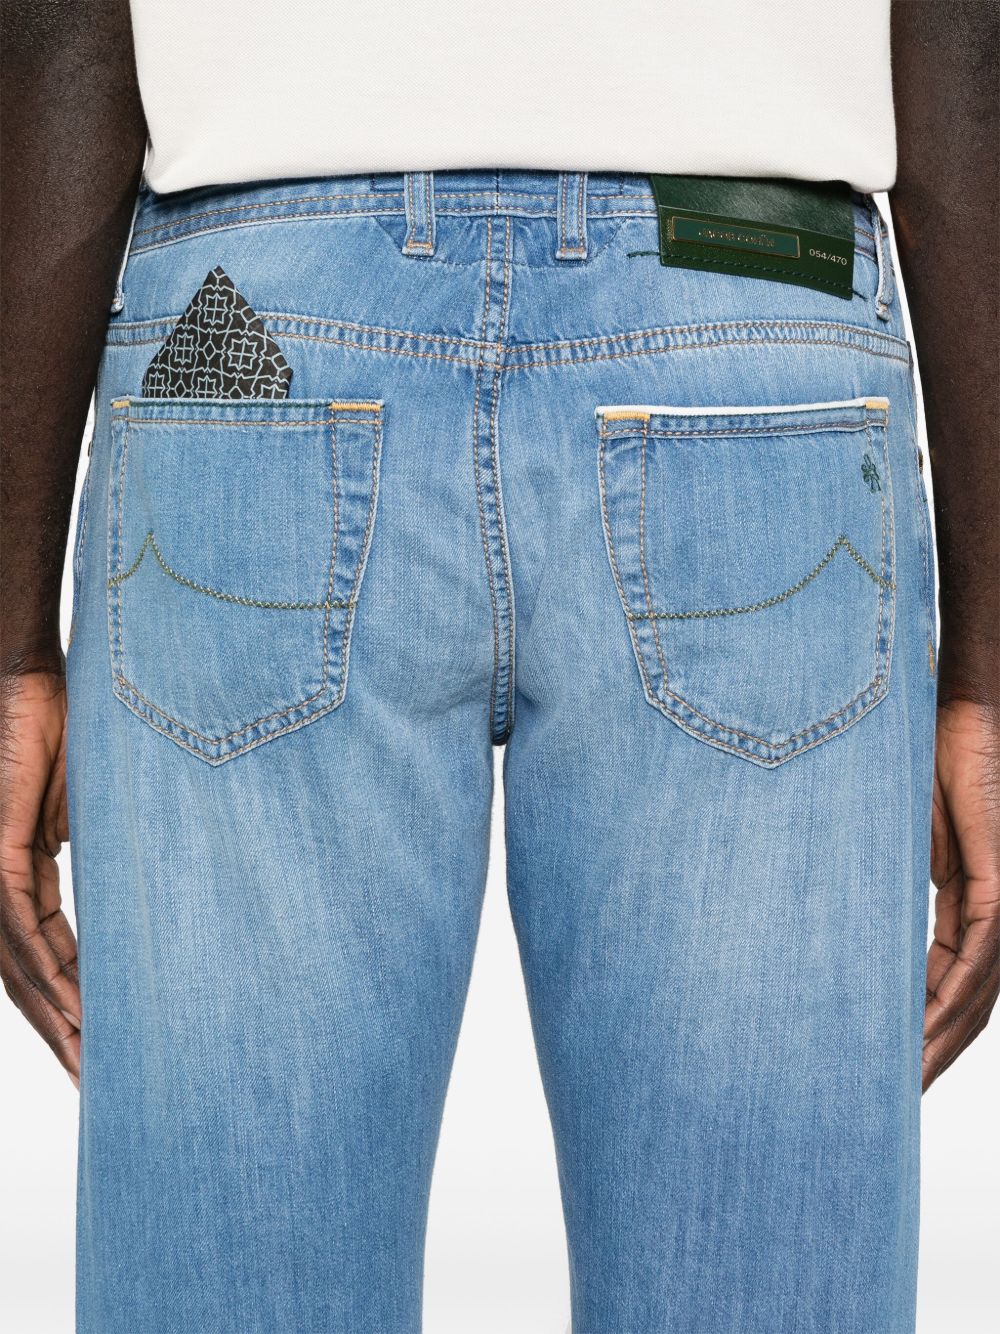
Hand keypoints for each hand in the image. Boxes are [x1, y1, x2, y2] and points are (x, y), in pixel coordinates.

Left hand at [0, 671, 79, 1085]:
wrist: (30, 677)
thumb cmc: (57, 726)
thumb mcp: (83, 800)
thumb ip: (80, 841)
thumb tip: (97, 867)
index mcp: (22, 870)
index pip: (44, 951)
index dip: (69, 999)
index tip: (100, 1040)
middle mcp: (1, 880)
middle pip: (26, 974)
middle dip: (59, 1030)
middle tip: (92, 1079)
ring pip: (18, 963)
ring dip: (55, 1016)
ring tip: (88, 1060)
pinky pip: (21, 924)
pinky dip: (48, 970)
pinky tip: (74, 1005)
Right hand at [923, 698, 999, 1089]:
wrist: (956, 712)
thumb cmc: (925, 762)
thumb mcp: (901, 838)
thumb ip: (893, 882)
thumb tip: (855, 920)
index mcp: (970, 901)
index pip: (954, 982)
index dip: (925, 1028)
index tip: (890, 1063)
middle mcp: (995, 910)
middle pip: (970, 1003)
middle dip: (933, 1052)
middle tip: (893, 1094)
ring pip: (978, 991)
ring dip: (940, 1039)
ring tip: (902, 1078)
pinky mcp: (999, 880)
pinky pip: (977, 954)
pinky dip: (949, 996)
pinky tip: (921, 1027)